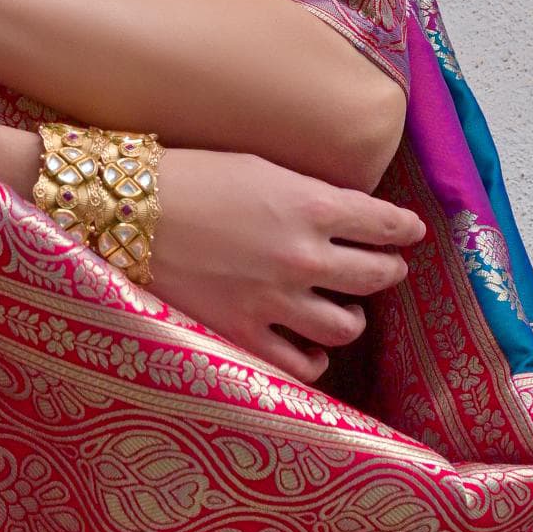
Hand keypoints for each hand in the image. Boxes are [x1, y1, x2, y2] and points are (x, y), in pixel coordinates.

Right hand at [144, 147, 424, 380]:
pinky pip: (303, 363)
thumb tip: (341, 214)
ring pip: (347, 325)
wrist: (123, 214)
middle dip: (387, 270)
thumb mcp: (258, 168)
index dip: (403, 229)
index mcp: (311, 205)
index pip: (384, 223)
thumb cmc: (187, 178)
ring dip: (352, 316)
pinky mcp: (245, 335)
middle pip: (377, 276)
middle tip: (384, 268)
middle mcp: (304, 257)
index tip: (409, 232)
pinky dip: (313, 356)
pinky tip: (307, 343)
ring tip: (343, 309)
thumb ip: (307, 195)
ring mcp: (276, 301)